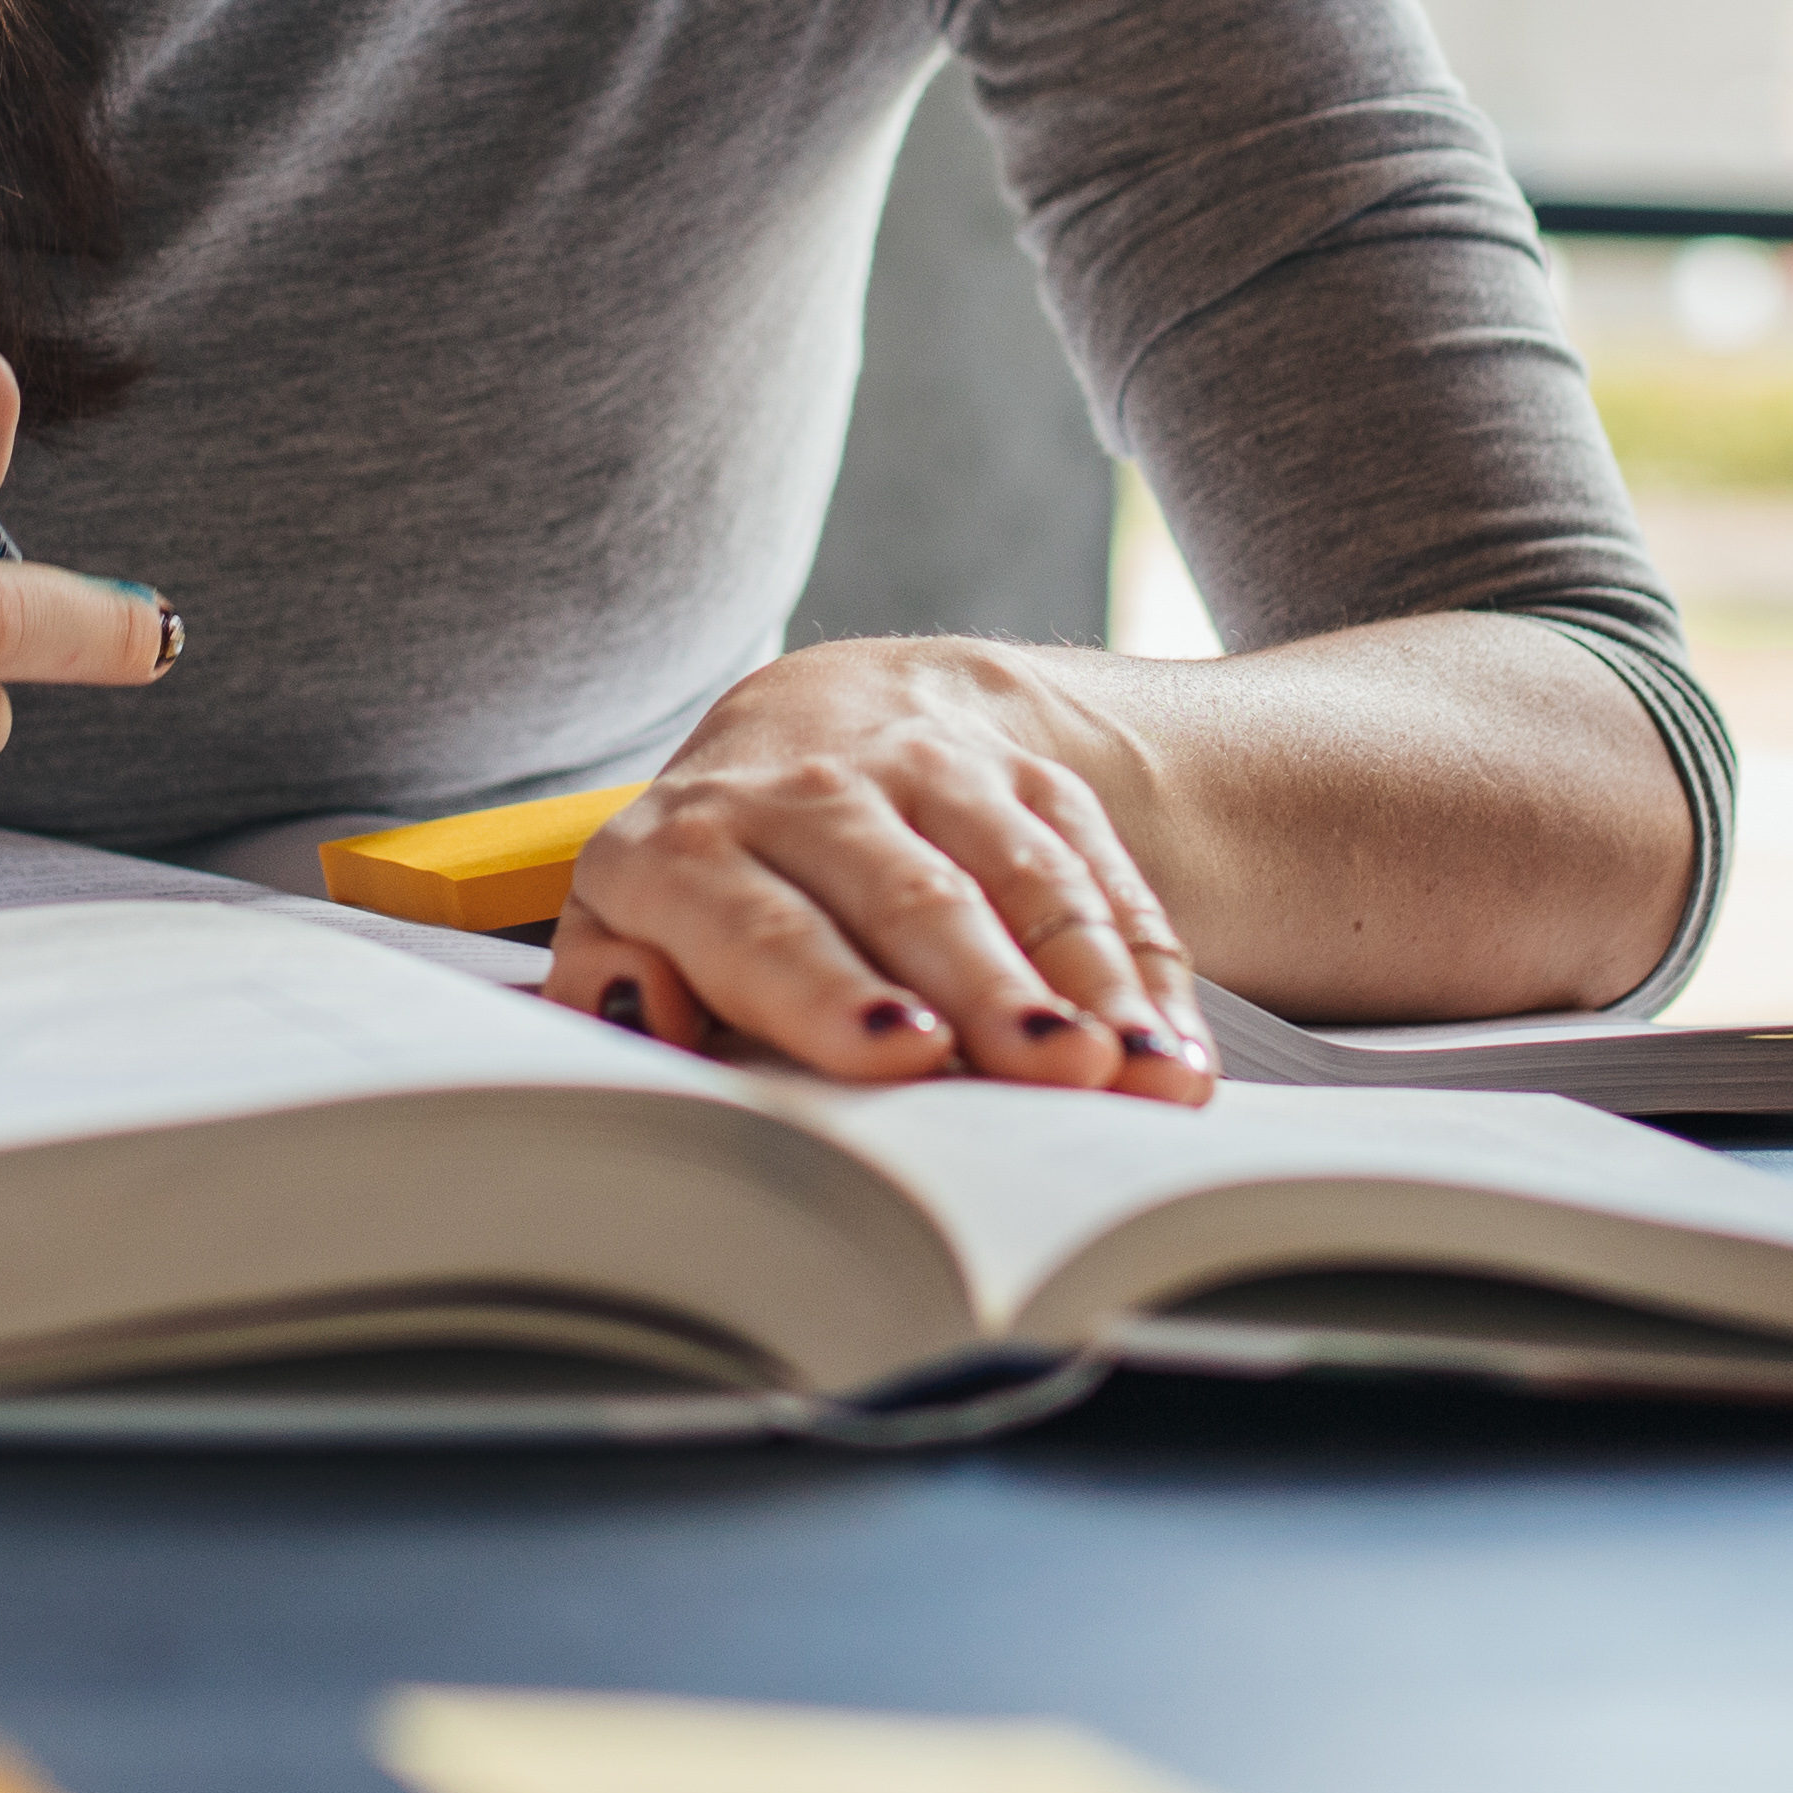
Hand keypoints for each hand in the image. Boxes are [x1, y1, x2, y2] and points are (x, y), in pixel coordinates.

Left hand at [535, 641, 1210, 1091]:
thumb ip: (614, 976)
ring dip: (1091, 980)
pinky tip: (1177, 1051)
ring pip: (1024, 878)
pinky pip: (1099, 872)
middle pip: (913, 899)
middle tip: (1051, 1070)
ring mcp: (937, 774)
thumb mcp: (634, 916)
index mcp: (693, 844)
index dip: (831, 991)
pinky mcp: (1033, 779)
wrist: (826, 721)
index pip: (765, 925)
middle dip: (987, 989)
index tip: (898, 1053)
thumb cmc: (717, 874)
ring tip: (1140, 1071)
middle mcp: (816, 794)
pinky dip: (1145, 967)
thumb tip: (639, 1016)